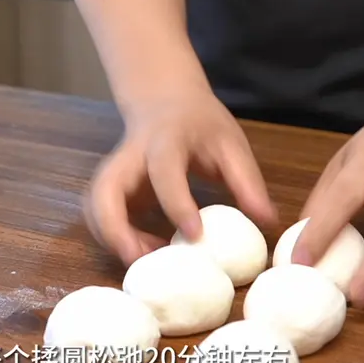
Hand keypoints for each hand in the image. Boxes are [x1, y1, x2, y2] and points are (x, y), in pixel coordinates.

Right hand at [84, 89, 277, 265]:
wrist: (166, 102)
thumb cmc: (201, 124)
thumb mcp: (231, 144)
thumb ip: (247, 181)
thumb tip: (267, 221)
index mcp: (165, 140)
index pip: (164, 170)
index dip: (176, 203)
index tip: (195, 235)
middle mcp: (130, 156)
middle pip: (104, 191)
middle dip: (114, 229)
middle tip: (139, 260)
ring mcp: (114, 172)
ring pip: (96, 207)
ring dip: (111, 238)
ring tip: (145, 260)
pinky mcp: (111, 188)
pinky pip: (101, 216)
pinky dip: (114, 238)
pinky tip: (145, 251)